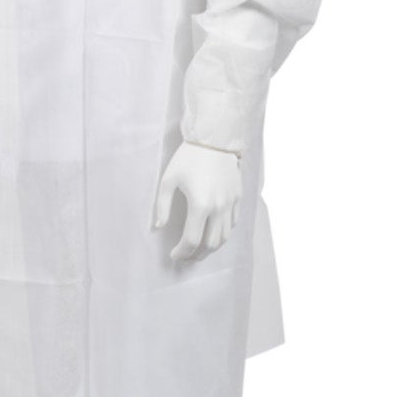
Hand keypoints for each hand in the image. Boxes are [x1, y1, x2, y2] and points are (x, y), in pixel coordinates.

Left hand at [152, 140, 240, 261]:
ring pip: (225, 237)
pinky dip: (223, 234)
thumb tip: (158, 227)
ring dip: (211, 248)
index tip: (173, 255)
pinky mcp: (238, 197)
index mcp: (200, 205)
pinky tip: (213, 234)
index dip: (182, 252)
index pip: (191, 240)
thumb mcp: (168, 179)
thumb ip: (162, 206)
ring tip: (199, 251)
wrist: (214, 139)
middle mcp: (218, 208)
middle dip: (196, 255)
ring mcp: (231, 203)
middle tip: (185, 257)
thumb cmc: (188, 157)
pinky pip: (233, 223)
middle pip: (210, 244)